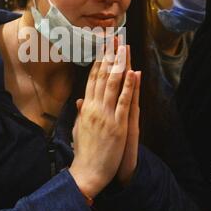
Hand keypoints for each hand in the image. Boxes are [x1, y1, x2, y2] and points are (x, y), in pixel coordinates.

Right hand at [69, 44, 137, 198]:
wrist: (87, 171)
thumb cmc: (83, 151)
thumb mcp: (79, 128)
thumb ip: (80, 112)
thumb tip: (79, 100)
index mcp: (86, 107)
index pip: (92, 79)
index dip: (99, 61)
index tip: (103, 47)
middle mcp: (94, 107)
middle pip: (102, 76)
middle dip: (109, 56)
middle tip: (113, 39)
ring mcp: (106, 115)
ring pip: (112, 84)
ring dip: (119, 64)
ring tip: (123, 48)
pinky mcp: (117, 125)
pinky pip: (123, 102)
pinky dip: (128, 86)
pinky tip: (132, 72)